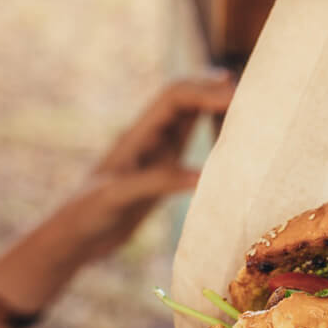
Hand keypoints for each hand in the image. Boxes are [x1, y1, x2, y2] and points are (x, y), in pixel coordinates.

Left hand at [66, 73, 235, 261]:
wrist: (77, 236)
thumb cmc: (89, 213)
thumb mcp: (120, 196)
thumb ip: (159, 181)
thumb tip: (203, 175)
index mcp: (137, 134)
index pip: (175, 98)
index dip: (205, 90)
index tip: (236, 95)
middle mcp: (149, 138)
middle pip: (186, 99)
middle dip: (215, 90)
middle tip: (251, 93)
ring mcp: (156, 154)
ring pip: (189, 118)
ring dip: (214, 107)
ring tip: (245, 105)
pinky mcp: (162, 172)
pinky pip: (190, 144)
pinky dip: (210, 135)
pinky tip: (230, 140)